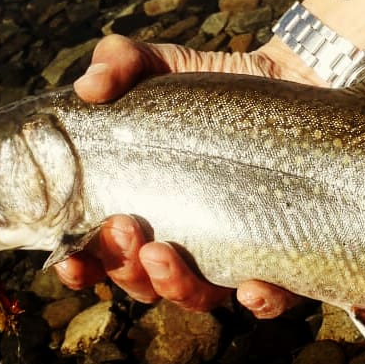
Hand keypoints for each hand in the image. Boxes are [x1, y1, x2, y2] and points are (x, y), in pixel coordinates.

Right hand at [54, 33, 307, 317]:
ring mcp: (235, 250)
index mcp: (148, 208)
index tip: (70, 258)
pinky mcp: (287, 249)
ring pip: (199, 297)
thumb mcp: (165, 66)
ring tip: (163, 253)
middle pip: (143, 282)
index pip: (103, 254)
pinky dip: (262, 300)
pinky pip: (276, 295)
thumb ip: (122, 63)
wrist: (294, 80)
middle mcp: (186, 239)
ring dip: (175, 288)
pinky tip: (251, 287)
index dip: (81, 266)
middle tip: (125, 227)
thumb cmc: (218, 86)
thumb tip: (89, 87)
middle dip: (124, 267)